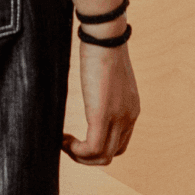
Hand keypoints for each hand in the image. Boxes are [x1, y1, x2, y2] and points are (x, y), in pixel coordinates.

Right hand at [62, 33, 138, 166]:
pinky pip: (93, 148)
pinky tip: (62, 139)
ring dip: (80, 156)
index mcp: (131, 109)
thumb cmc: (102, 48)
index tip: (77, 136)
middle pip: (112, 155)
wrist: (105, 37)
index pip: (120, 143)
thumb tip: (93, 84)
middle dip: (87, 157)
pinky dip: (76, 150)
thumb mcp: (107, 75)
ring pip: (103, 157)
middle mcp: (129, 118)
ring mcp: (118, 118)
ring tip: (63, 143)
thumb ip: (104, 88)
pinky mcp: (102, 115)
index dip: (97, 147)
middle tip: (67, 144)